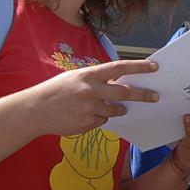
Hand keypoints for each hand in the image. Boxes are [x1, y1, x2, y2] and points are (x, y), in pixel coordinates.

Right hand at [27, 59, 160, 136]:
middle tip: (155, 96)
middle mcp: (91, 90)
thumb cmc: (56, 91)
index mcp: (89, 75)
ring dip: (117, 109)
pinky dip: (99, 118)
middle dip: (143, 95)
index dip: (139, 67)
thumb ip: (97, 80)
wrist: (34, 110)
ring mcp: (90, 108)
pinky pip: (102, 121)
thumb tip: (119, 84)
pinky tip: (84, 115)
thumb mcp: (76, 78)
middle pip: (125, 93)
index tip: (154, 67)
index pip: (120, 68)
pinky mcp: (87, 123)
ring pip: (115, 110)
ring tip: (107, 107)